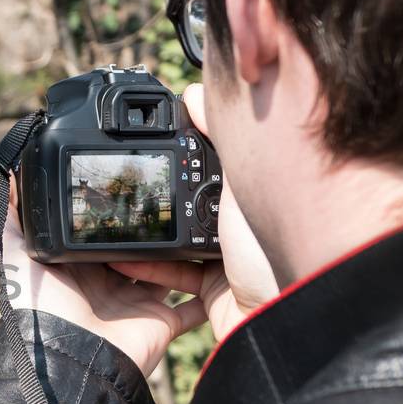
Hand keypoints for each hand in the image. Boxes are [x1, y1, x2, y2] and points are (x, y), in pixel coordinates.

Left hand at [0, 177, 206, 377]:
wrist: (73, 360)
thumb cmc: (38, 308)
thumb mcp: (10, 256)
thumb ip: (0, 216)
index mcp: (75, 265)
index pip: (96, 229)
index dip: (109, 206)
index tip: (125, 174)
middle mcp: (107, 281)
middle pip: (134, 245)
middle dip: (149, 223)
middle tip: (171, 187)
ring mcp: (136, 301)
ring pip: (168, 268)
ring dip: (182, 247)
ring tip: (201, 211)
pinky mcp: (162, 320)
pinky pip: (193, 303)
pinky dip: (210, 288)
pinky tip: (225, 260)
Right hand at [109, 84, 279, 340]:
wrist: (286, 312)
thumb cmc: (275, 244)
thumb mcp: (243, 175)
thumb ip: (217, 134)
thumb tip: (193, 91)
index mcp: (250, 189)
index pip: (209, 158)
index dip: (180, 144)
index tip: (148, 134)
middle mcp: (239, 220)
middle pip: (190, 195)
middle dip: (158, 187)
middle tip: (123, 176)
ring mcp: (226, 255)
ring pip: (176, 235)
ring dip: (146, 229)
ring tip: (116, 215)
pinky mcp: (210, 288)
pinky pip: (171, 271)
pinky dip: (147, 264)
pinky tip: (121, 256)